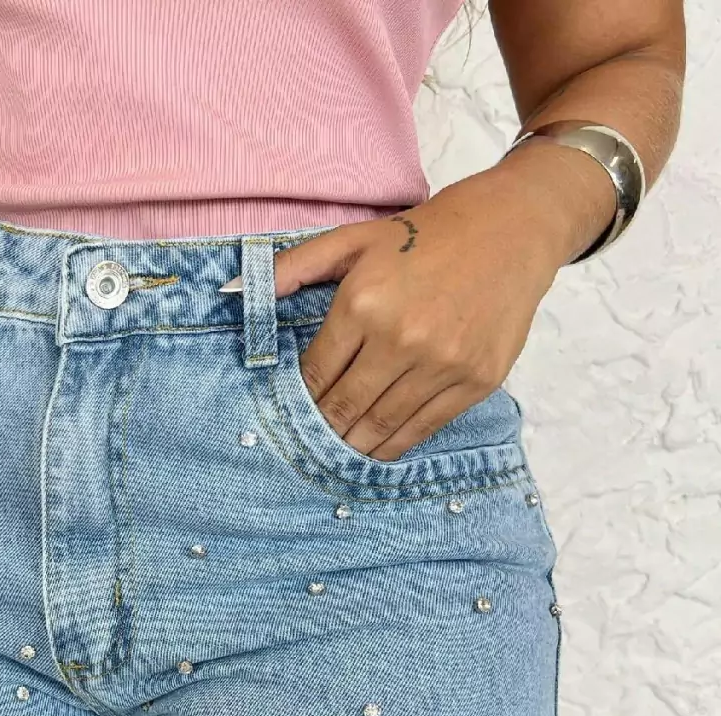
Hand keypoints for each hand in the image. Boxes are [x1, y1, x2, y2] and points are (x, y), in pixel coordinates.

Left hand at [271, 169, 562, 460]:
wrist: (511, 229)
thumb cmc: (424, 235)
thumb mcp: (353, 239)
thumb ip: (293, 267)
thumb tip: (235, 292)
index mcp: (364, 304)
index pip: (316, 374)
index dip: (299, 400)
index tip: (289, 414)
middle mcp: (402, 339)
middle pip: (344, 407)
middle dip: (321, 430)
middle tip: (306, 445)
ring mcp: (443, 364)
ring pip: (382, 424)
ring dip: (353, 445)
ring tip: (336, 453)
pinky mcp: (476, 380)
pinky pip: (424, 426)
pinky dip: (395, 444)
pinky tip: (377, 448)